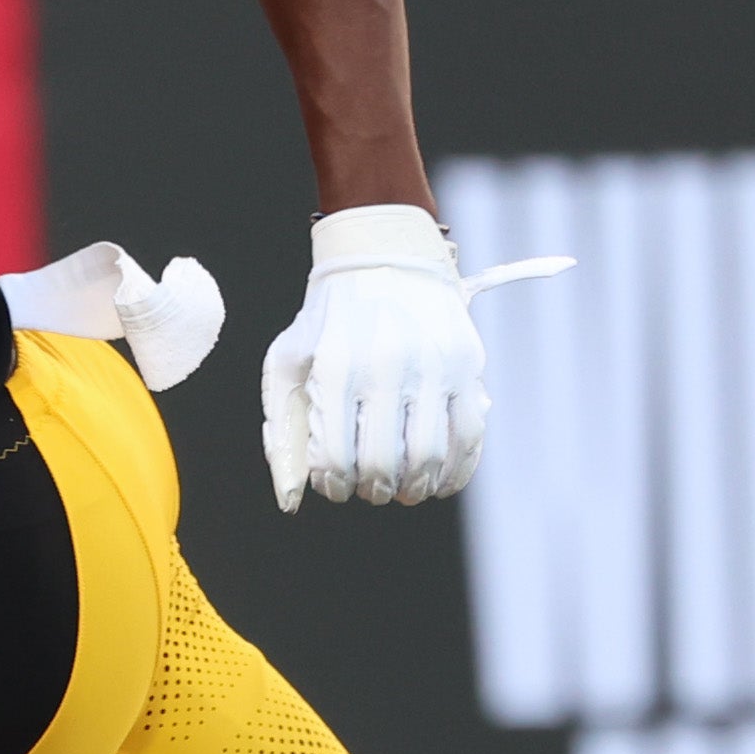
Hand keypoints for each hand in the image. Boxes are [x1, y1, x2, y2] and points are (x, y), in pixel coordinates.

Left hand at [260, 203, 493, 509]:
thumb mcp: (289, 364)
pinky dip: (456, 471)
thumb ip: (284, 432)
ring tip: (402, 488)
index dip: (334, 485)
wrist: (383, 255)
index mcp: (336, 367)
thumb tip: (292, 499)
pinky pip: (470, 436)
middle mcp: (386, 366)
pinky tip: (439, 481)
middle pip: (384, 464)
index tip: (335, 482)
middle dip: (374, 489)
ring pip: (430, 457)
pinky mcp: (466, 366)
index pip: (336, 457)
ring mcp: (432, 366)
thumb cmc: (328, 319)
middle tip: (370, 487)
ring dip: (414, 487)